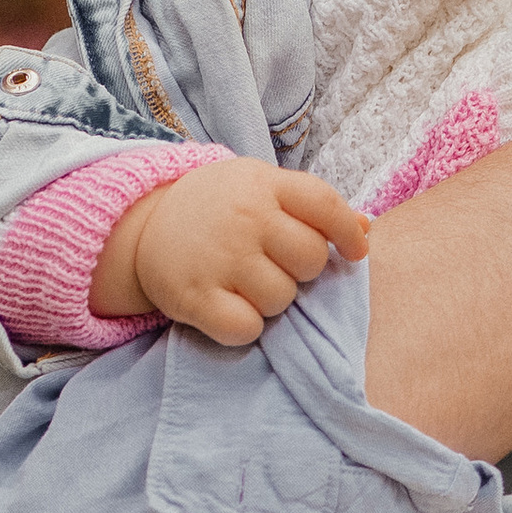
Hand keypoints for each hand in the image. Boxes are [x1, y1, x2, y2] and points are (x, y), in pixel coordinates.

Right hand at [92, 157, 369, 344]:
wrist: (144, 221)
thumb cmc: (220, 207)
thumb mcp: (262, 189)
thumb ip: (312, 207)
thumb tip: (367, 228)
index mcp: (264, 184)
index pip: (325, 206)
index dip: (348, 234)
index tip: (355, 253)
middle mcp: (244, 217)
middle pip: (311, 260)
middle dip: (302, 270)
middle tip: (275, 264)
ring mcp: (218, 256)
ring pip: (282, 299)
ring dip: (272, 300)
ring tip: (246, 283)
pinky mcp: (193, 296)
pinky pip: (246, 328)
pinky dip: (244, 327)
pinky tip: (230, 308)